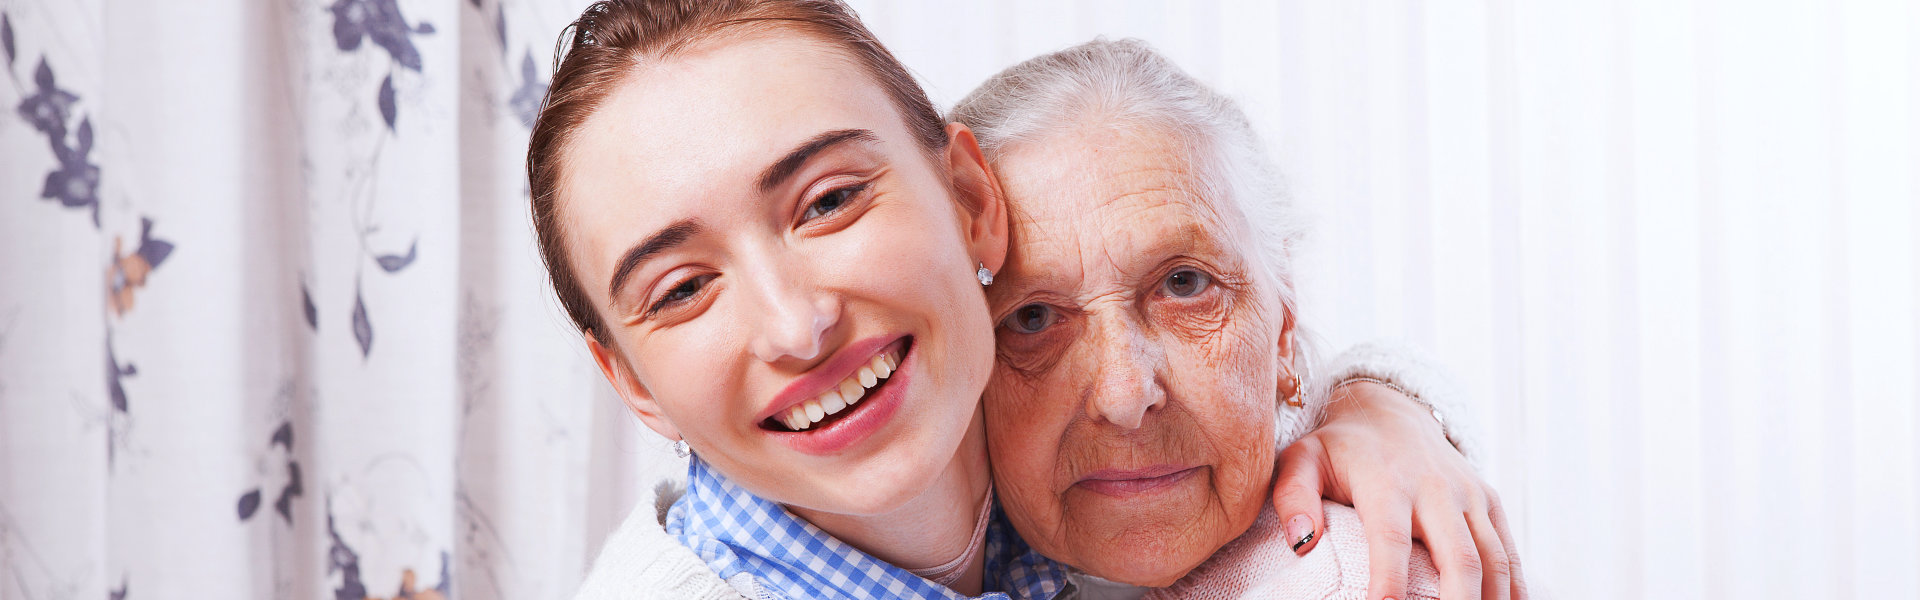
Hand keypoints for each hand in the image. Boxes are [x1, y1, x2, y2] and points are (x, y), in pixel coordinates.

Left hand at [1271, 382, 1523, 599]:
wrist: (1390, 411)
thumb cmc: (1339, 448)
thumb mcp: (1302, 460)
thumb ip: (1293, 497)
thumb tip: (1300, 544)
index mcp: (1386, 482)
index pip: (1390, 540)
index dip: (1389, 583)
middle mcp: (1436, 489)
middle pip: (1461, 559)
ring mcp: (1469, 495)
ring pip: (1495, 560)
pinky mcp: (1489, 501)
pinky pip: (1510, 552)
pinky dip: (1514, 588)